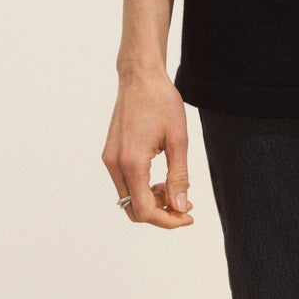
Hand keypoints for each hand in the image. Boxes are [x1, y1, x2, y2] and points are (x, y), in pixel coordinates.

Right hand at [102, 68, 194, 228]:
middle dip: (160, 214)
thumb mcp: (178, 140)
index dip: (168, 220)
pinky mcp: (110, 154)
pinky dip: (142, 189)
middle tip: (184, 204)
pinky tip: (159, 179)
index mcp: (132, 162)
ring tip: (173, 188)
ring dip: (151, 201)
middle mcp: (115, 164)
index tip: (188, 216)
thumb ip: (179, 176)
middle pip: (133, 210)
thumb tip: (180, 206)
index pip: (144, 210)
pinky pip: (124, 184)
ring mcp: (110, 159)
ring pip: (128, 199)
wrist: (140, 77)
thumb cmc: (161, 102)